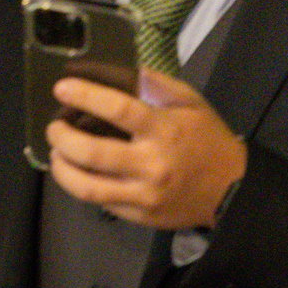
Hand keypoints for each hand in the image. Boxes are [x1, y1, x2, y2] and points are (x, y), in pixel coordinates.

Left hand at [48, 70, 245, 230]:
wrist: (232, 189)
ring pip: (87, 187)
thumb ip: (157, 85)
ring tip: (57, 155)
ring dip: (62, 169)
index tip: (63, 88)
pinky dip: (83, 186)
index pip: (118, 109)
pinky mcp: (140, 215)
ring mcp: (144, 194)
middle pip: (92, 152)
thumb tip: (118, 72)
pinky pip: (101, 203)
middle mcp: (152, 163)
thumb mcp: (192, 103)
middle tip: (54, 127)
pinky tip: (79, 174)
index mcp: (165, 129)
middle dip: (62, 137)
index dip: (86, 96)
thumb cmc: (209, 140)